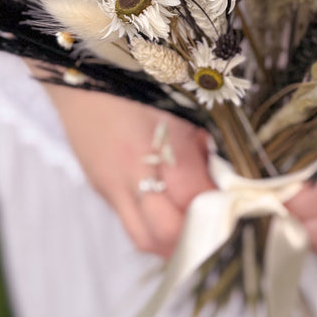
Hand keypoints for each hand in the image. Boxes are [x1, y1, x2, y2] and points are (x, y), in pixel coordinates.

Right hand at [44, 83, 213, 257]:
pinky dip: (155, 228)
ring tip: (196, 228)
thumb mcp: (178, 105)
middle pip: (166, 232)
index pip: (194, 197)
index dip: (220, 206)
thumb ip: (201, 143)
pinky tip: (172, 214)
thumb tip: (224, 177)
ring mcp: (110, 187)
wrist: (78, 74)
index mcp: (152, 146)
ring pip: (144, 238)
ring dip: (174, 241)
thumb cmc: (135, 80)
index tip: (239, 202)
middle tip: (220, 223)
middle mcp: (128, 175)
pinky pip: (130, 224)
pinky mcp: (101, 189)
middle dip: (197, 235)